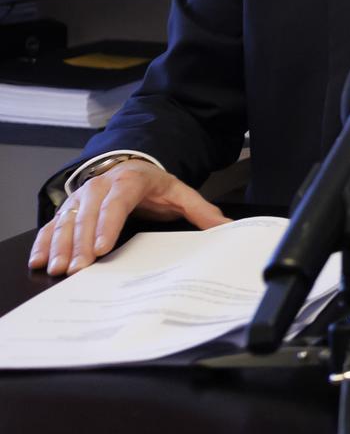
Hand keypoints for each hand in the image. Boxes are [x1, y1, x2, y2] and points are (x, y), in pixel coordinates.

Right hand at [28, 160, 226, 275]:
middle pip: (87, 215)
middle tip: (79, 269)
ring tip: (59, 269)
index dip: (108, 224)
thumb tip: (227, 228)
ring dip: (60, 246)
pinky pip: (53, 225)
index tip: (102, 247)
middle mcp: (100, 187)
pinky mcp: (69, 208)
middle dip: (81, 243)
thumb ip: (202, 211)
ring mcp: (81, 197)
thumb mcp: (180, 193)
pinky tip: (39, 260)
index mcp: (129, 181)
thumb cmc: (154, 184)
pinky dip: (44, 242)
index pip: (117, 203)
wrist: (131, 164)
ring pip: (67, 221)